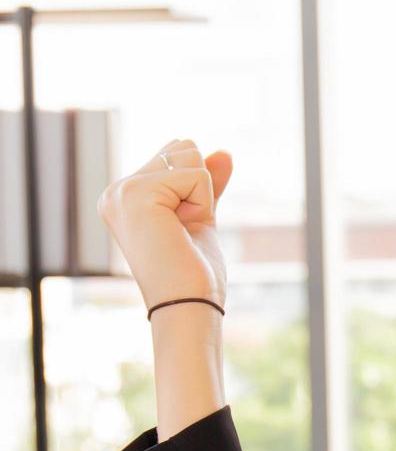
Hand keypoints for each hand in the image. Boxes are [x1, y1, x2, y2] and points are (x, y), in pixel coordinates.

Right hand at [96, 138, 233, 312]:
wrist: (188, 303)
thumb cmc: (193, 270)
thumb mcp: (200, 216)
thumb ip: (207, 183)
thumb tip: (223, 151)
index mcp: (124, 196)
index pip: (175, 153)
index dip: (197, 186)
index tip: (182, 226)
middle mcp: (116, 191)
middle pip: (183, 148)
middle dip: (200, 187)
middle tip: (184, 229)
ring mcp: (122, 191)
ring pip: (189, 156)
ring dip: (202, 196)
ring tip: (182, 231)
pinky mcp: (137, 194)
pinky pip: (196, 175)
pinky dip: (202, 203)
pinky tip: (183, 231)